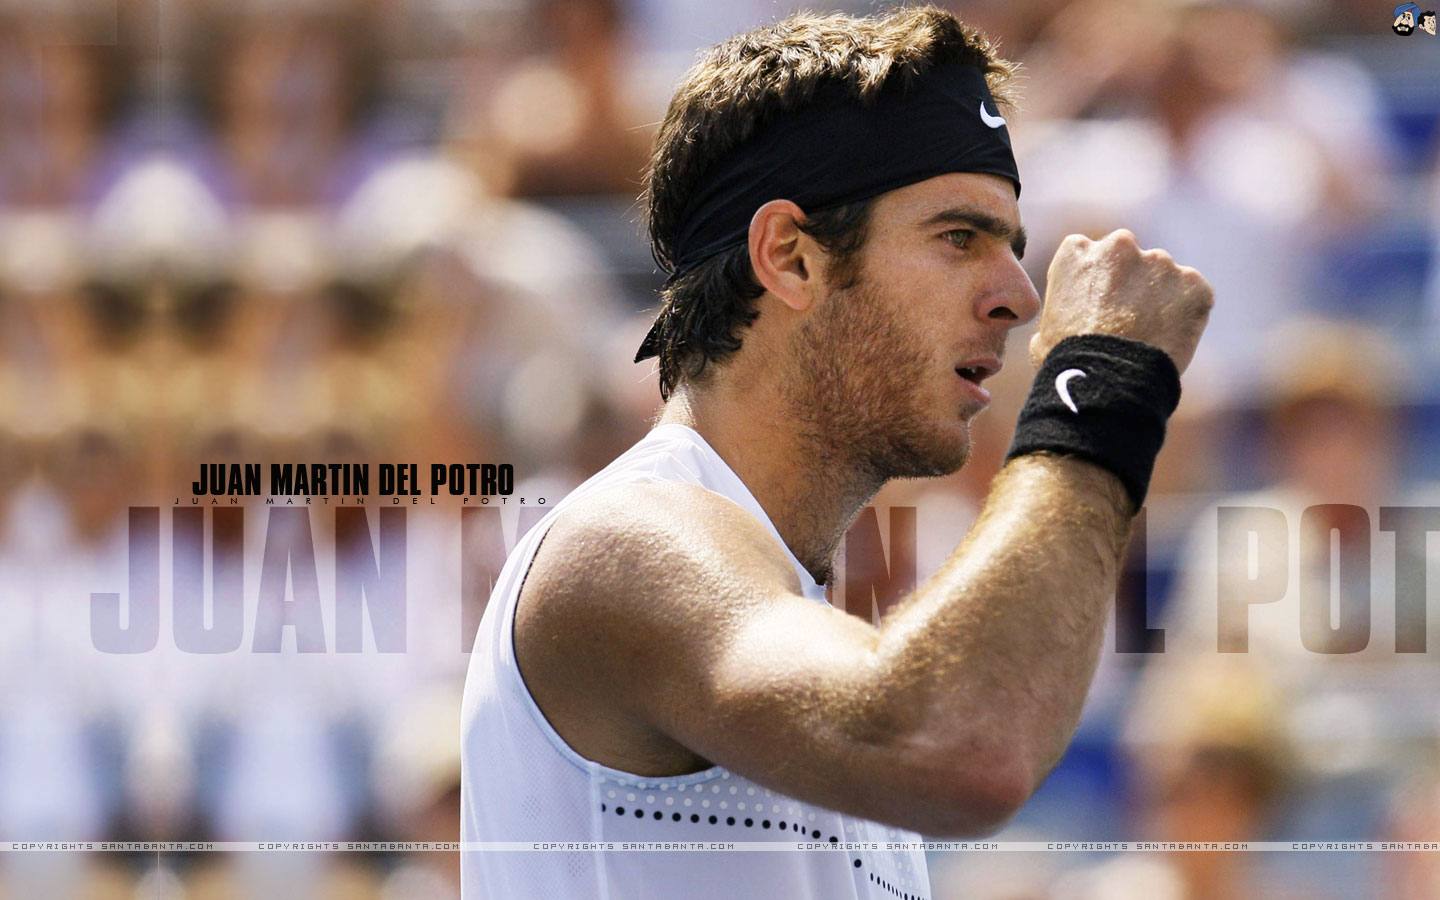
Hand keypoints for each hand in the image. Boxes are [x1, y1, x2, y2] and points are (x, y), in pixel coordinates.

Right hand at [1029, 229, 1212, 373]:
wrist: (1107, 381)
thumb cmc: (1066, 361)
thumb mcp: (1043, 332)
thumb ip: (1058, 314)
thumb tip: (1060, 328)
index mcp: (1076, 251)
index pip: (1088, 254)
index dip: (1093, 281)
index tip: (1095, 306)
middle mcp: (1120, 245)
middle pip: (1128, 257)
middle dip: (1129, 281)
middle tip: (1125, 320)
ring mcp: (1160, 262)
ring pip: (1163, 276)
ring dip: (1159, 298)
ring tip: (1149, 337)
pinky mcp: (1194, 284)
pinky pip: (1193, 296)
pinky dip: (1187, 314)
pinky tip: (1169, 341)